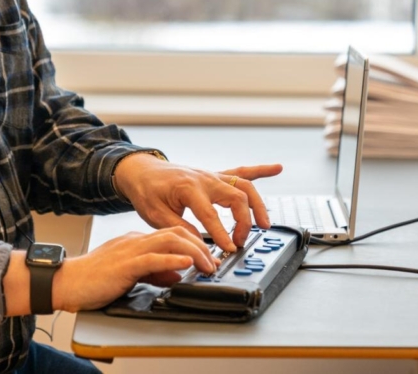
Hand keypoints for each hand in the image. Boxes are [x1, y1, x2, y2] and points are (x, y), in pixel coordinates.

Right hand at [52, 226, 216, 312]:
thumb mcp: (130, 274)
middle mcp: (136, 241)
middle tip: (215, 261)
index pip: (173, 235)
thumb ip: (154, 273)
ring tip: (208, 264)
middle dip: (201, 246)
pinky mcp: (124, 265)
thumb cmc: (94, 279)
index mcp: (137, 241)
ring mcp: (130, 251)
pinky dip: (172, 260)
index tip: (210, 257)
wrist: (66, 281)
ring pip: (169, 242)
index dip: (195, 244)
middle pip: (176, 233)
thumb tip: (178, 274)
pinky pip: (152, 259)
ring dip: (193, 252)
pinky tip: (186, 264)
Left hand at [113, 154, 282, 251]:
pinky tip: (276, 168)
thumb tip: (199, 244)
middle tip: (240, 242)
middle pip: (236, 198)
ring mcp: (212, 176)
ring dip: (257, 204)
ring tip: (265, 223)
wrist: (141, 171)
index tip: (229, 249)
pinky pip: (241, 172)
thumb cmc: (147, 191)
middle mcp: (205, 178)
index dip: (222, 234)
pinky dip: (260, 170)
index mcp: (189, 188)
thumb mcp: (155, 215)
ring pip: (243, 186)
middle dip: (243, 222)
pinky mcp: (215, 176)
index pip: (211, 215)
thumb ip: (179, 229)